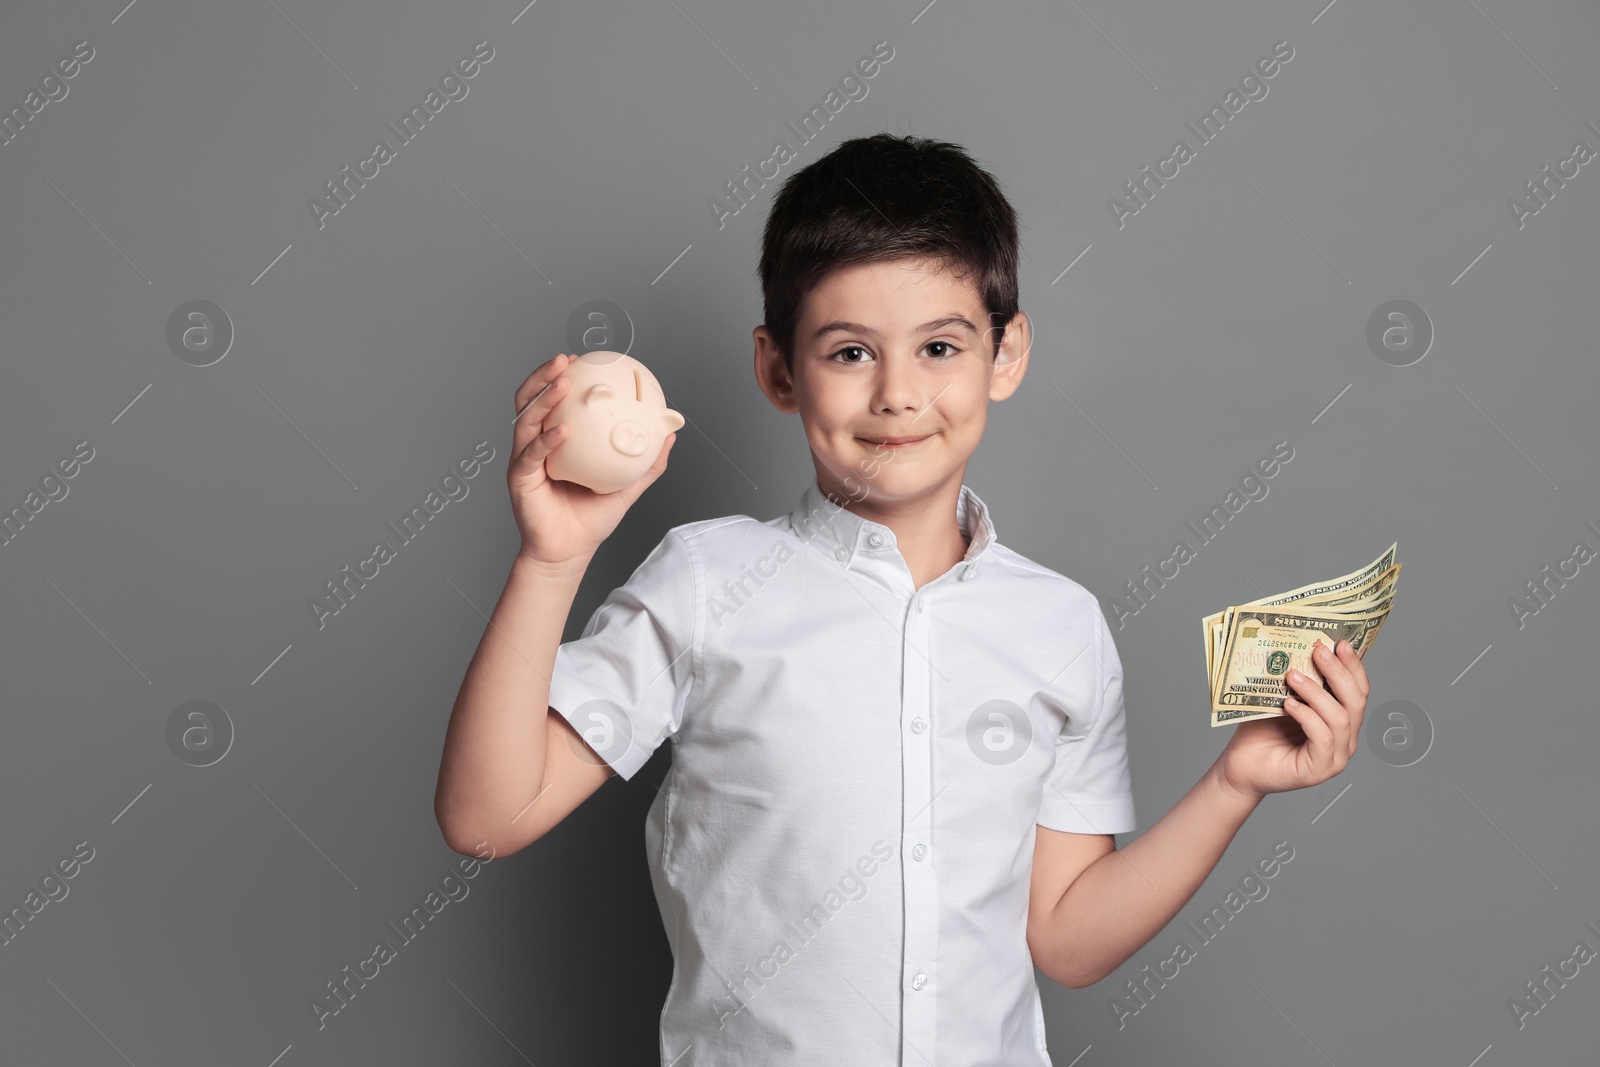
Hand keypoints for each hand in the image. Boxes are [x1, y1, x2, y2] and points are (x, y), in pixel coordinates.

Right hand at [507, 352, 677, 565]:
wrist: (569, 552)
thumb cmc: (590, 520)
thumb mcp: (626, 487)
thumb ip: (647, 462)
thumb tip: (671, 436)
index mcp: (554, 441)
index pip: (552, 400)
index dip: (560, 375)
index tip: (578, 358)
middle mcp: (534, 444)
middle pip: (531, 399)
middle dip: (544, 375)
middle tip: (565, 360)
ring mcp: (524, 459)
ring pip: (526, 419)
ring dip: (543, 397)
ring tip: (563, 382)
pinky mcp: (519, 478)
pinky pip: (532, 453)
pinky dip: (547, 439)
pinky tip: (563, 430)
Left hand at [1216, 638, 1370, 801]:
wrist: (1240, 765)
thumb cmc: (1261, 731)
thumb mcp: (1281, 698)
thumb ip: (1297, 680)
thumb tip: (1300, 644)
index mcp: (1341, 720)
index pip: (1359, 690)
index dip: (1353, 666)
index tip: (1341, 642)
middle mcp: (1345, 740)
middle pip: (1356, 701)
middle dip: (1338, 672)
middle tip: (1319, 650)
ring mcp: (1336, 757)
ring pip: (1339, 718)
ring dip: (1317, 692)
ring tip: (1293, 675)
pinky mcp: (1320, 769)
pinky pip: (1323, 737)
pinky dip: (1308, 716)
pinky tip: (1289, 704)